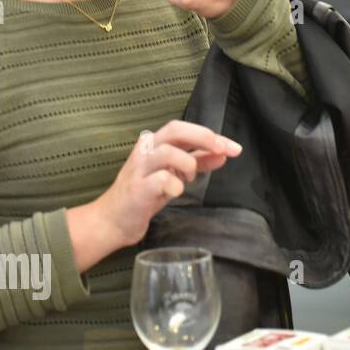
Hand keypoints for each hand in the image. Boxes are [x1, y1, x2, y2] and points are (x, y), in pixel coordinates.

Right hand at [67, 121, 241, 271]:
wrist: (114, 220)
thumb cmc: (146, 193)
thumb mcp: (175, 174)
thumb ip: (198, 162)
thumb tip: (224, 154)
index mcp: (155, 143)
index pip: (184, 128)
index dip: (211, 135)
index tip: (235, 149)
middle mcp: (145, 151)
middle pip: (175, 130)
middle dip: (203, 138)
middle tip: (222, 151)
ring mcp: (138, 169)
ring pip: (168, 152)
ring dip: (188, 164)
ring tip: (188, 179)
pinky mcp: (136, 189)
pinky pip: (161, 180)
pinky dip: (175, 185)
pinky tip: (175, 192)